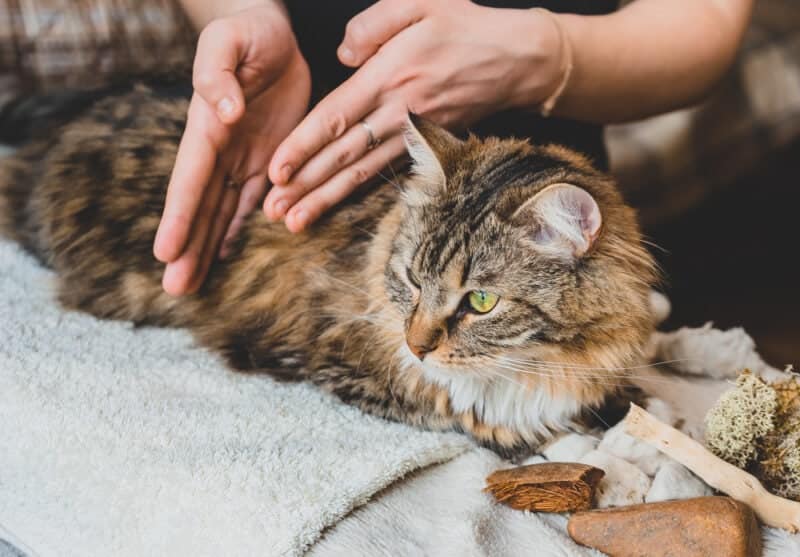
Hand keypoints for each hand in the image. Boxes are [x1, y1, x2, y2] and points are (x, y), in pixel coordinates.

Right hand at [154, 3, 310, 294]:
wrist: (272, 36)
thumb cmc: (249, 32)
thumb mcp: (230, 41)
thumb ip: (218, 72)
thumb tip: (221, 111)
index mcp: (208, 126)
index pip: (190, 178)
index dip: (179, 216)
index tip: (164, 251)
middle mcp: (220, 151)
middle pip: (200, 206)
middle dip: (188, 247)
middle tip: (174, 289)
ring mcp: (240, 159)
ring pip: (220, 213)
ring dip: (206, 249)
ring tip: (190, 284)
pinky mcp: (265, 161)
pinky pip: (249, 202)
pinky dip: (237, 229)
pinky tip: (225, 255)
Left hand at [264, 0, 565, 231]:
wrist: (518, 60)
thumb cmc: (465, 27)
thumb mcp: (419, 2)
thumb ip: (372, 24)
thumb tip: (341, 56)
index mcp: (389, 76)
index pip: (336, 117)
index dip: (303, 145)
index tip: (276, 169)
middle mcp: (399, 112)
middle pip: (343, 155)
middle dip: (305, 184)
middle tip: (272, 210)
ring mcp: (414, 133)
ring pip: (362, 172)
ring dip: (326, 199)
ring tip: (294, 222)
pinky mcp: (427, 144)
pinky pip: (384, 172)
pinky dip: (357, 192)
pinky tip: (335, 206)